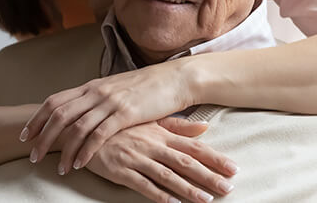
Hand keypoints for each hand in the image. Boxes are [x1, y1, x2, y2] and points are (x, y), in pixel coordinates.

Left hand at [21, 60, 196, 171]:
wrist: (172, 80)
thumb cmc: (145, 88)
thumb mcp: (115, 90)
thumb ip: (96, 99)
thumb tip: (80, 111)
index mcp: (91, 86)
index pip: (55, 100)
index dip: (37, 118)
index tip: (26, 135)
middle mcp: (96, 92)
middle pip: (58, 114)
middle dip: (43, 136)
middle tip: (32, 155)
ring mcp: (109, 102)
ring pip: (76, 127)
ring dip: (64, 150)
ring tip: (58, 168)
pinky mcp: (125, 114)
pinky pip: (98, 135)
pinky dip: (86, 151)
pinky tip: (80, 164)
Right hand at [85, 117, 237, 202]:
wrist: (84, 129)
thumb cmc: (120, 127)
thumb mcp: (149, 121)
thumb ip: (177, 126)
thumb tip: (204, 127)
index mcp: (160, 133)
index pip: (192, 146)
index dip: (213, 158)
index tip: (232, 167)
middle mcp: (151, 145)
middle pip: (185, 162)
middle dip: (208, 176)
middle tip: (228, 187)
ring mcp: (136, 158)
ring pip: (167, 175)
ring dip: (187, 188)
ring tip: (206, 199)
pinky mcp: (121, 171)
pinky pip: (142, 185)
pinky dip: (158, 195)